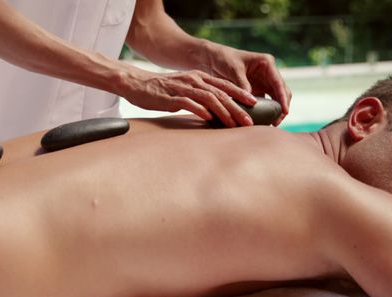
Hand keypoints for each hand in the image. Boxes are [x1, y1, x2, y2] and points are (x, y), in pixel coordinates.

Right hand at [115, 66, 257, 126]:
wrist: (136, 83)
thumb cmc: (160, 90)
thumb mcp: (183, 89)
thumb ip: (199, 96)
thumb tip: (213, 112)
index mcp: (199, 77)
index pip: (225, 85)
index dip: (241, 94)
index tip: (255, 105)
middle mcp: (194, 80)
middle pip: (221, 93)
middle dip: (238, 108)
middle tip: (250, 121)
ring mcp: (183, 88)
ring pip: (209, 98)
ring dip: (224, 112)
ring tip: (234, 124)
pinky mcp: (170, 97)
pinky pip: (189, 103)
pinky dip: (200, 110)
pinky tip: (209, 119)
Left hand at [200, 42, 291, 125]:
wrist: (212, 58)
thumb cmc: (223, 59)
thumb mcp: (233, 70)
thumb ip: (243, 84)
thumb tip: (252, 102)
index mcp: (267, 63)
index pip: (279, 83)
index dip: (283, 98)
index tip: (284, 111)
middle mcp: (268, 73)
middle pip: (282, 92)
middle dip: (282, 107)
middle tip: (276, 123)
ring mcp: (263, 82)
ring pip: (275, 99)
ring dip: (274, 111)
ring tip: (271, 124)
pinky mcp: (256, 90)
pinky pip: (263, 103)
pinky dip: (263, 112)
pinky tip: (260, 121)